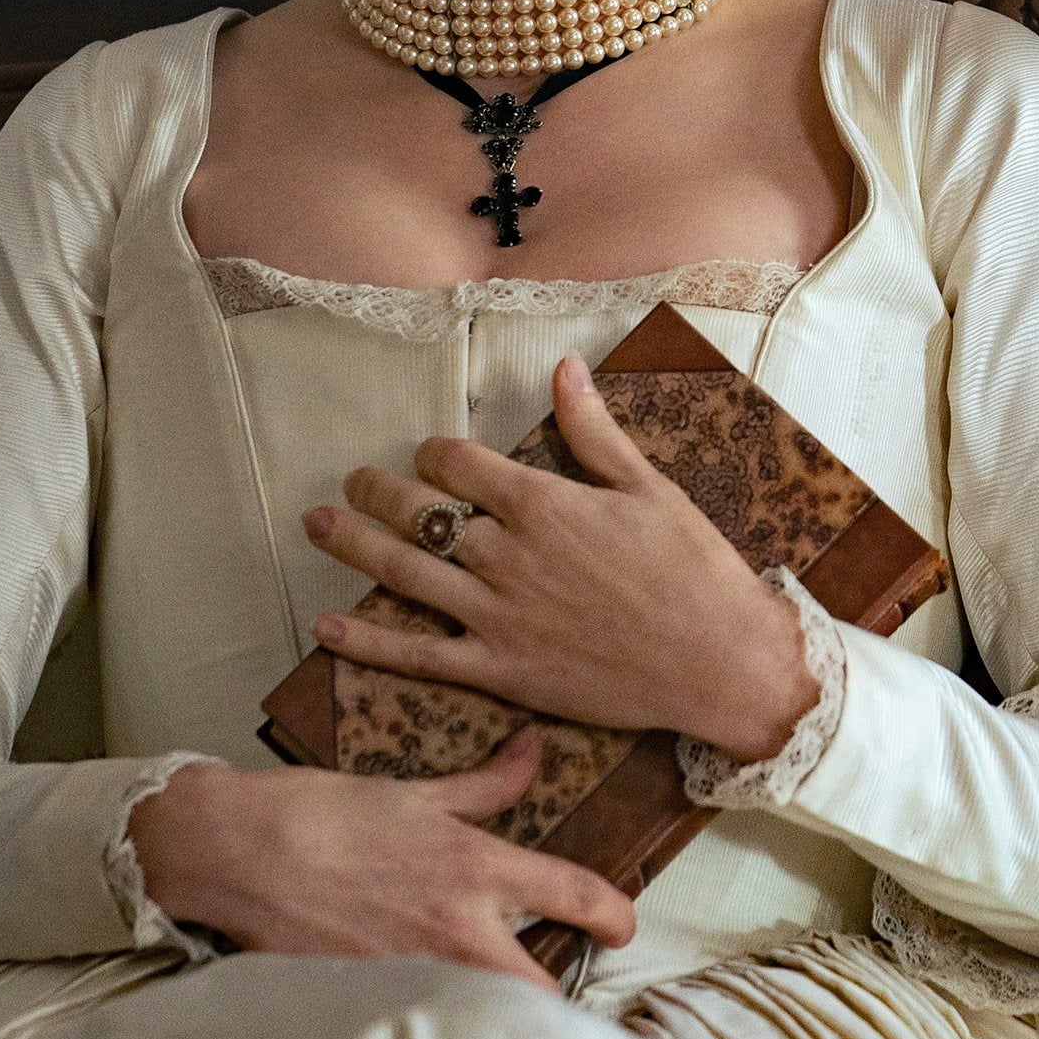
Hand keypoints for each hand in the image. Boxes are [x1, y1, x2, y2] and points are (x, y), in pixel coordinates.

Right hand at [124, 729, 632, 986]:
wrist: (241, 850)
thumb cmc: (323, 813)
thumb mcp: (416, 791)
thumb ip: (487, 783)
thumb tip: (532, 751)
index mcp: (475, 866)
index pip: (573, 895)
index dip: (614, 915)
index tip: (622, 925)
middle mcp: (457, 926)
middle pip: (541, 992)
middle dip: (558, 998)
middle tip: (553, 982)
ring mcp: (417, 969)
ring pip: (487, 1013)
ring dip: (497, 1007)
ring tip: (491, 992)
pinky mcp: (374, 997)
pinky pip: (427, 1018)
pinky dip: (438, 1012)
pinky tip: (429, 1000)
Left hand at [303, 356, 820, 761]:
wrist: (721, 662)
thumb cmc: (695, 570)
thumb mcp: (650, 488)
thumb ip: (594, 432)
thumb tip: (565, 368)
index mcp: (545, 504)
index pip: (462, 465)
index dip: (435, 454)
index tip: (429, 454)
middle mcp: (509, 555)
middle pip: (421, 514)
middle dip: (378, 492)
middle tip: (351, 481)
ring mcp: (499, 615)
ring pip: (406, 573)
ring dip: (355, 545)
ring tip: (316, 526)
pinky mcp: (502, 670)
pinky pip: (420, 655)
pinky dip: (370, 642)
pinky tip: (329, 627)